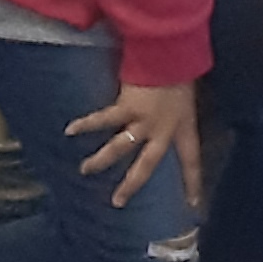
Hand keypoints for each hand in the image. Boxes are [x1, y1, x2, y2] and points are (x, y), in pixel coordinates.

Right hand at [75, 79, 200, 204]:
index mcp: (183, 128)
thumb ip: (179, 109)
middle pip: (147, 166)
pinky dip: (85, 124)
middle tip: (116, 202)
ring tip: (85, 170)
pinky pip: (103, 119)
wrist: (174, 54)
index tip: (193, 206)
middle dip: (131, 185)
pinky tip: (69, 130)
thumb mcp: (190, 96)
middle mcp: (163, 130)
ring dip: (100, 160)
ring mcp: (143, 121)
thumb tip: (169, 113)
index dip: (192, 182)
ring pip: (119, 148)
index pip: (191, 160)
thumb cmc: (184, 71)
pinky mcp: (126, 108)